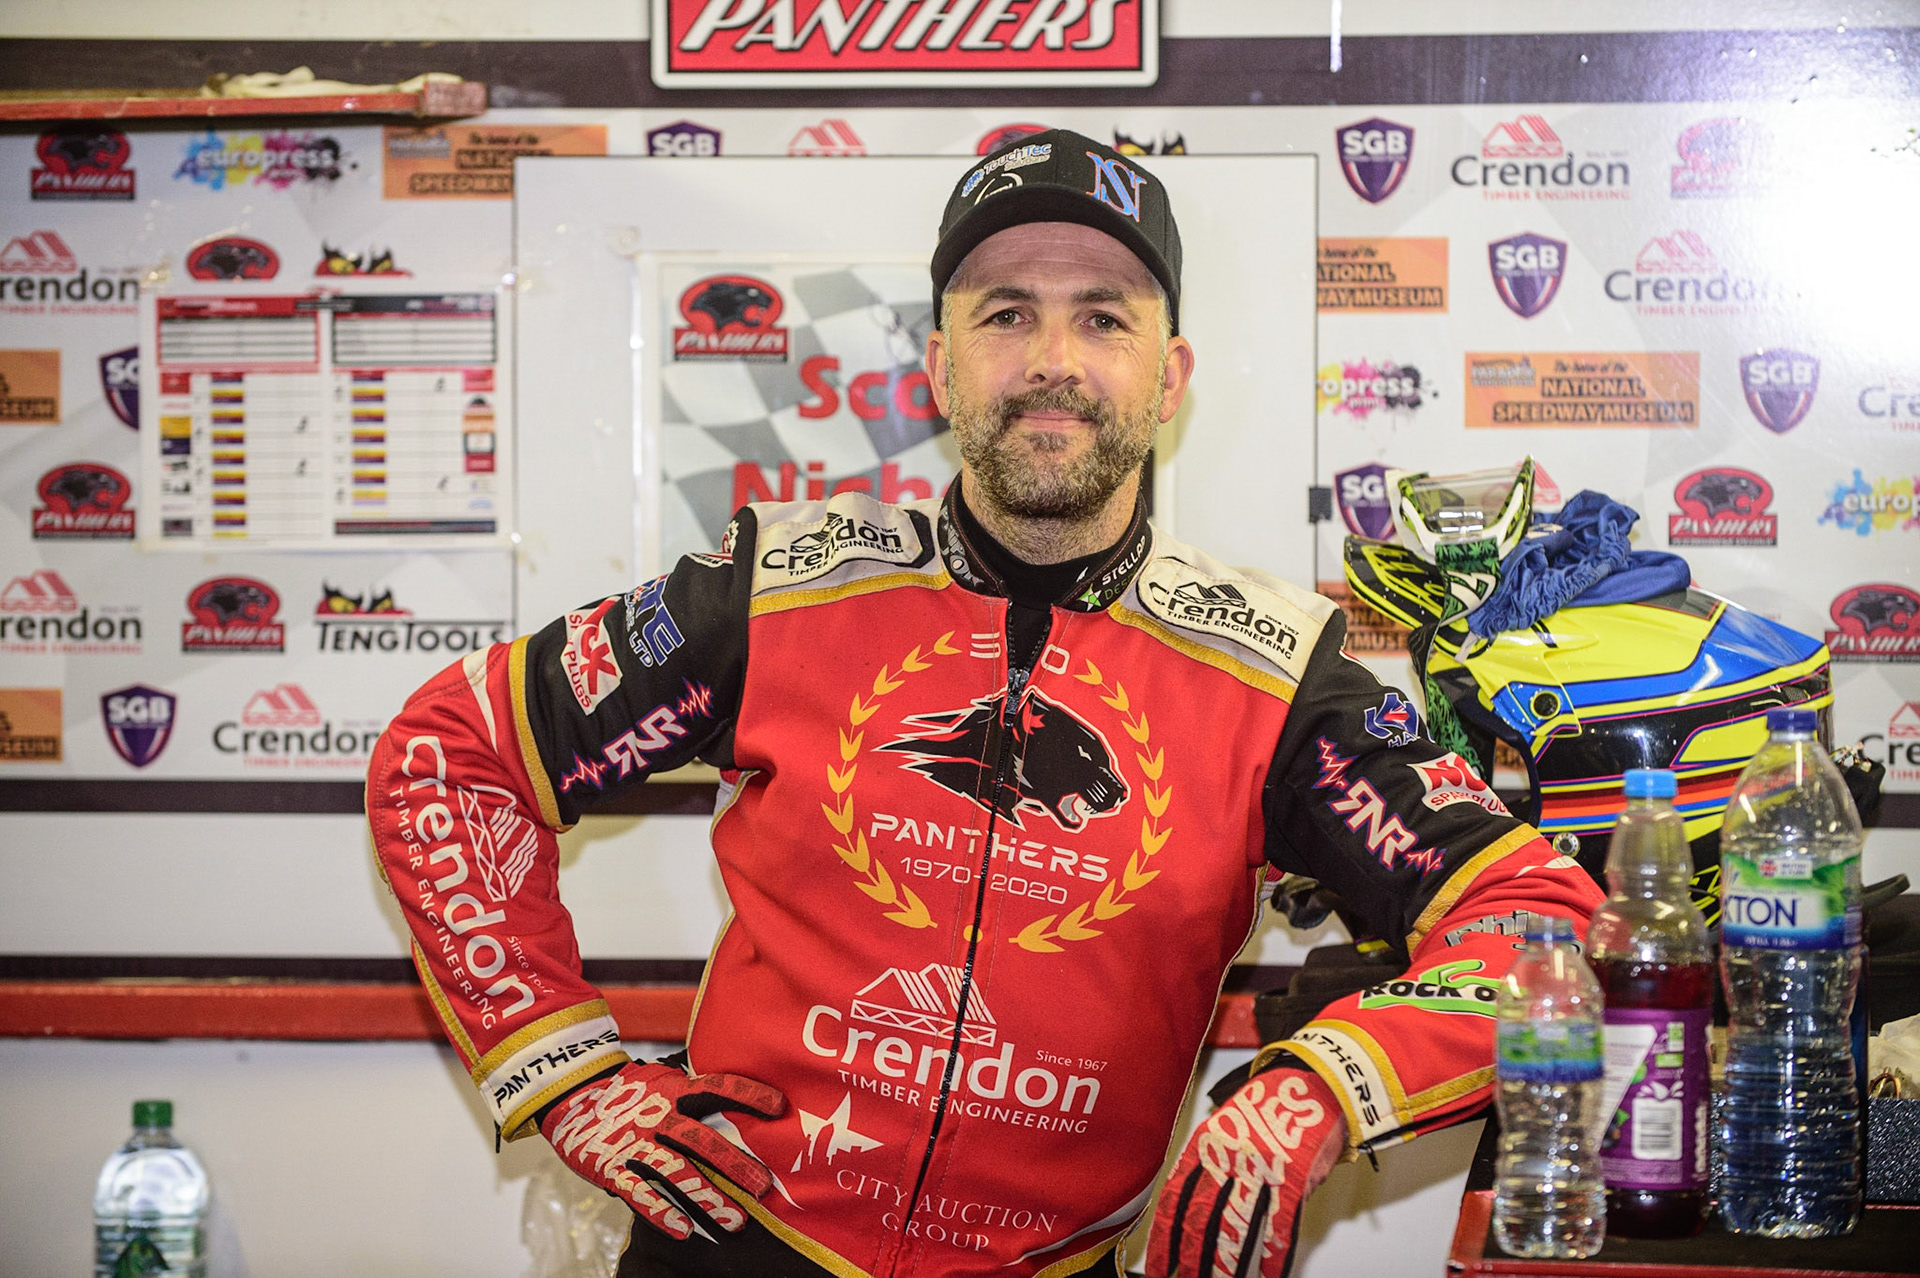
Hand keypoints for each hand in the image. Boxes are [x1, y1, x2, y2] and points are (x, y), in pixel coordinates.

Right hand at [539, 1058, 786, 1240]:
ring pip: (675, 1172)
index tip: (780, 1107)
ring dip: (706, 1197)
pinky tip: (684, 1230)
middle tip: (764, 1186)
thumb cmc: (628, 1092)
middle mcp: (656, 1115)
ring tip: (734, 1221)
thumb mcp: (660, 1080)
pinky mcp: (611, 1166)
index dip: (747, 1095)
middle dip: (734, 1164)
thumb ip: (693, 1093)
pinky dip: (661, 1212)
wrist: (569, 1096)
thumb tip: (741, 1102)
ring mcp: (633, 1141)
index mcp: (672, 1089)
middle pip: (701, 1139)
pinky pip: (639, 1193)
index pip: (716, 1087)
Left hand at [1146, 1068, 1345, 1277]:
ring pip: (1237, 1226)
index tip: (1159, 1263)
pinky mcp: (1293, 1176)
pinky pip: (1279, 1224)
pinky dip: (1272, 1254)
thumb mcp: (1230, 1123)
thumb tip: (1202, 1200)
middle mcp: (1229, 1156)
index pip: (1176, 1198)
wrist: (1316, 1079)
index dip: (1166, 1236)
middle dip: (1192, 1256)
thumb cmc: (1274, 1101)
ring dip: (1227, 1262)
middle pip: (1202, 1218)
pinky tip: (1266, 1274)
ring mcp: (1261, 1168)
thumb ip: (1215, 1160)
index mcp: (1208, 1142)